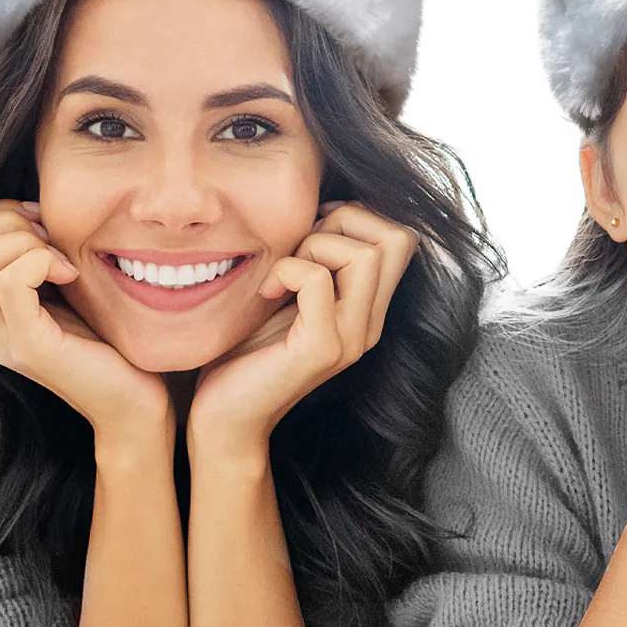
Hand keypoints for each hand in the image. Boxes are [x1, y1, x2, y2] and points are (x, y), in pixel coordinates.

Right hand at [0, 201, 170, 437]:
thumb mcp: (70, 290)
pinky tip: (72, 275)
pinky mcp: (29, 347)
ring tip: (64, 262)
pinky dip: (42, 260)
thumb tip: (36, 209)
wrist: (136, 404)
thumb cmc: (112, 341)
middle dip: (9, 222)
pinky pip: (11, 281)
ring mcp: (2, 339)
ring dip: (27, 241)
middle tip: (55, 242)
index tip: (49, 228)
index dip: (1, 216)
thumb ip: (44, 258)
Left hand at [187, 201, 418, 457]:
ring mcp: (351, 338)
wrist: (223, 419)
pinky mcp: (322, 349)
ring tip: (281, 272)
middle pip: (395, 238)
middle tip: (298, 247)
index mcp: (368, 309)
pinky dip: (287, 269)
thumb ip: (314, 260)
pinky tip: (266, 290)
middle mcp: (371, 323)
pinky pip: (317, 280)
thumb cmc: (245, 352)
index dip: (359, 216)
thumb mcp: (288, 295)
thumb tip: (322, 207)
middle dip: (342, 221)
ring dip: (313, 245)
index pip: (403, 238)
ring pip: (363, 255)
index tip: (313, 229)